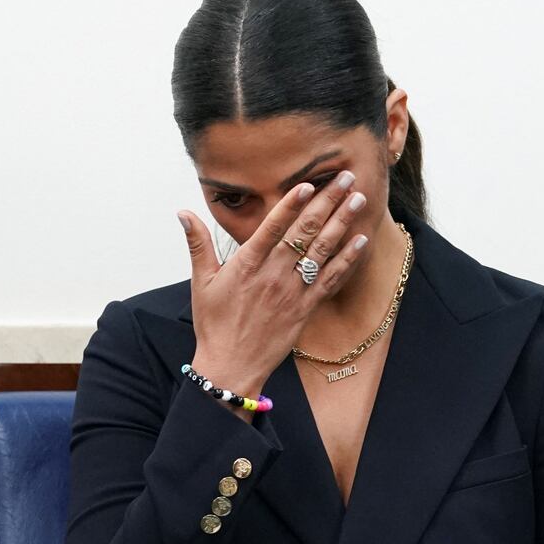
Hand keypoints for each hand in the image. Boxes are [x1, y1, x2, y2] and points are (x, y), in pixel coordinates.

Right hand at [177, 172, 369, 392]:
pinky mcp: (305, 310)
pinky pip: (330, 281)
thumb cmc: (214, 324)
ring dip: (342, 223)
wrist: (231, 365)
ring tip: (358, 199)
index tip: (309, 183)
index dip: (292, 203)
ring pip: (321, 251)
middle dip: (327, 202)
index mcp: (247, 264)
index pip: (273, 226)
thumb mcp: (201, 282)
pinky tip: (361, 240)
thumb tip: (183, 212)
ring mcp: (292, 292)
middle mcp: (273, 275)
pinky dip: (347, 260)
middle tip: (344, 177)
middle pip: (304, 232)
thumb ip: (197, 244)